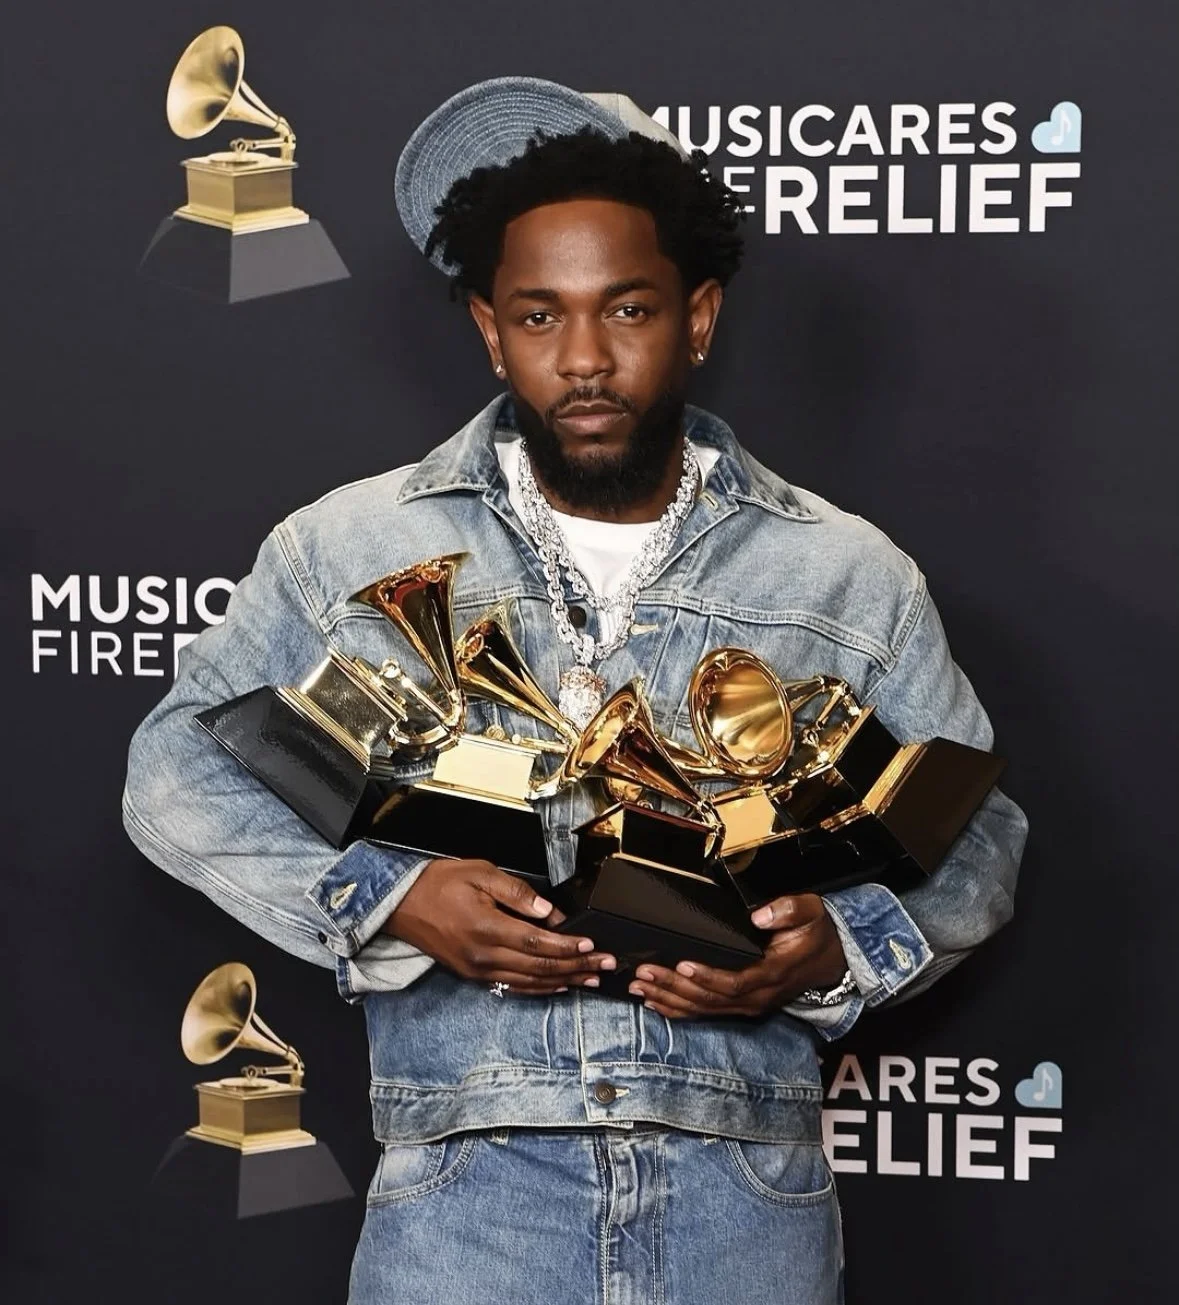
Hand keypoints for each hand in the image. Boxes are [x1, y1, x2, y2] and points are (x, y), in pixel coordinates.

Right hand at [383, 858, 615, 993]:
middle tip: (605, 964)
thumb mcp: (479, 873)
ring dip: (563, 981)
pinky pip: (512, 986)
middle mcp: (484, 956)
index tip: (594, 946)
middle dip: (576, 967)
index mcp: (487, 929)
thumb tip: (547, 912)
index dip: (569, 947)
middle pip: (540, 967)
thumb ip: (516, 892)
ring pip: (529, 982)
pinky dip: (539, 988)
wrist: (401, 906)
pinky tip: (557, 985)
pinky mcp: (473, 975)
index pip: (538, 943)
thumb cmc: (439, 884)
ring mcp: (478, 970)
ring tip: (590, 978)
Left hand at [627, 893, 847, 1018]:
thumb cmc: (817, 933)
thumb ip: (787, 910)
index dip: (708, 976)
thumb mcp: (810, 912)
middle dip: (675, 987)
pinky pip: (708, 1012)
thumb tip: (759, 915)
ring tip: (640, 988)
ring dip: (671, 1000)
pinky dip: (680, 1010)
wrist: (833, 960)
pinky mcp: (742, 1005)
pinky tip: (657, 1003)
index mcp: (773, 973)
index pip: (736, 981)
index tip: (682, 964)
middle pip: (711, 999)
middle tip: (644, 973)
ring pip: (705, 1009)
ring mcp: (750, 1004)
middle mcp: (758, 996)